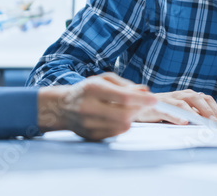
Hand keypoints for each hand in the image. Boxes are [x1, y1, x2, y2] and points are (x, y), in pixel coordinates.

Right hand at [38, 73, 156, 139]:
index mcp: (92, 89)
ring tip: (129, 109)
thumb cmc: (88, 90)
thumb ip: (126, 85)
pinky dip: (122, 125)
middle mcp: (88, 107)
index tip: (154, 99)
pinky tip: (118, 117)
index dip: (141, 99)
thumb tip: (145, 91)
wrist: (62, 107)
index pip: (122, 97)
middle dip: (139, 110)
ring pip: (122, 126)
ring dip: (132, 118)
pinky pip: (116, 133)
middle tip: (144, 104)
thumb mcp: (105, 80)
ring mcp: (88, 124)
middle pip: (124, 115)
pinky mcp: (91, 136)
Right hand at [134, 90, 216, 124]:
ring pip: (183, 103)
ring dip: (194, 113)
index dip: (215, 109)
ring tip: (202, 122)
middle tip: (215, 122)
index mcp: (187, 95)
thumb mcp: (182, 111)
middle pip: (197, 98)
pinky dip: (177, 116)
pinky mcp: (158, 107)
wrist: (141, 106)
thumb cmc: (164, 110)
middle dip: (208, 110)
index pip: (206, 99)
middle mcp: (179, 95)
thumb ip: (194, 114)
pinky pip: (169, 111)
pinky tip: (183, 122)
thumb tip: (210, 125)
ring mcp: (169, 100)